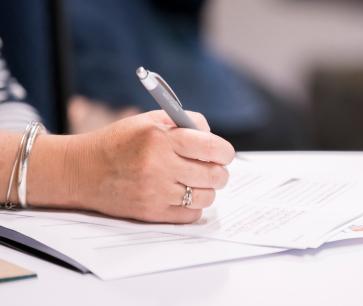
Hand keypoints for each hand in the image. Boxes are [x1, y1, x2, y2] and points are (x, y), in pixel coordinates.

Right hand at [29, 111, 234, 222]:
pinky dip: (193, 205)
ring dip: (207, 189)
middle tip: (211, 168)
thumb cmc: (119, 142)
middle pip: (215, 176)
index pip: (213, 149)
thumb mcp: (149, 120)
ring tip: (195, 182)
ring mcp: (156, 192)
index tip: (223, 154)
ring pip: (207, 197)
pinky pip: (191, 214)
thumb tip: (213, 136)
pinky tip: (182, 194)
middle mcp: (159, 166)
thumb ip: (185, 122)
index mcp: (161, 139)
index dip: (225, 152)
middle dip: (219, 171)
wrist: (82, 171)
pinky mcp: (151, 213)